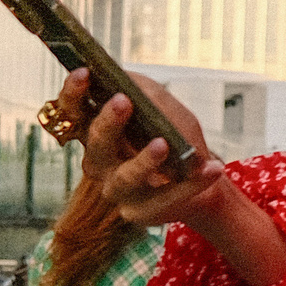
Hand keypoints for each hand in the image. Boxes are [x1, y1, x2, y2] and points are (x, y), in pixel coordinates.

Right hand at [73, 69, 229, 231]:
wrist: (198, 172)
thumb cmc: (173, 134)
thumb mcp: (164, 106)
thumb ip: (146, 91)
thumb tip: (127, 78)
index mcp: (97, 134)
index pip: (73, 114)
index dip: (72, 95)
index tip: (82, 72)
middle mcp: (100, 164)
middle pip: (95, 146)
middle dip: (107, 123)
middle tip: (122, 101)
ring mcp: (119, 191)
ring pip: (125, 178)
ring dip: (144, 160)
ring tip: (163, 143)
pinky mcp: (142, 212)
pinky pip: (167, 198)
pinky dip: (193, 183)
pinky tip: (213, 168)